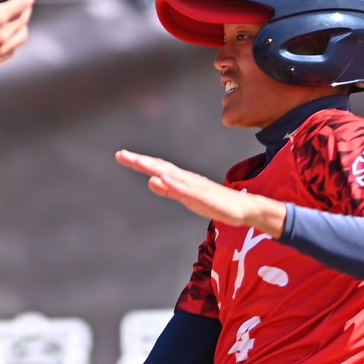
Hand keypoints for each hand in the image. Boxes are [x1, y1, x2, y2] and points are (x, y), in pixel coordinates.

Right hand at [0, 0, 41, 75]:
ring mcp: (0, 50)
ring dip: (23, 26)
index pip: (22, 2)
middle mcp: (3, 35)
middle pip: (24, 19)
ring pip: (22, 37)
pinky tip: (7, 38)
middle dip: (26, 7)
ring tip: (18, 20)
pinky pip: (12, 51)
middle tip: (24, 1)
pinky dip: (14, 42)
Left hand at [116, 149, 287, 232]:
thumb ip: (169, 190)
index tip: (121, 156)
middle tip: (121, 154)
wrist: (243, 209)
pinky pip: (187, 189)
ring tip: (137, 161)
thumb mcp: (186, 198)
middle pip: (160, 166)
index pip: (157, 168)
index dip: (139, 162)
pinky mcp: (203, 196)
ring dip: (154, 167)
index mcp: (181, 179)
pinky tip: (162, 178)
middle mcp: (186, 178)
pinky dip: (174, 183)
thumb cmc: (214, 203)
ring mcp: (195, 186)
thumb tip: (150, 181)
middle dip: (140, 161)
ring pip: (171, 174)